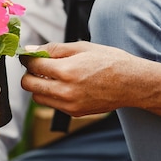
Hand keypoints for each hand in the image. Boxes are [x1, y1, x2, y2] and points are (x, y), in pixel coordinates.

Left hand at [20, 41, 160, 121]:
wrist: (132, 83)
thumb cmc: (109, 61)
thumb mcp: (82, 47)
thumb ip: (54, 49)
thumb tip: (30, 50)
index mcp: (67, 70)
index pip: (33, 65)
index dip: (28, 58)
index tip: (29, 55)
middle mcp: (65, 91)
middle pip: (29, 85)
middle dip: (29, 73)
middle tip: (38, 65)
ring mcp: (69, 105)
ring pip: (37, 97)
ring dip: (39, 86)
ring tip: (52, 75)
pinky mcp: (74, 113)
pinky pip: (52, 104)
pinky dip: (52, 94)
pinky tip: (65, 85)